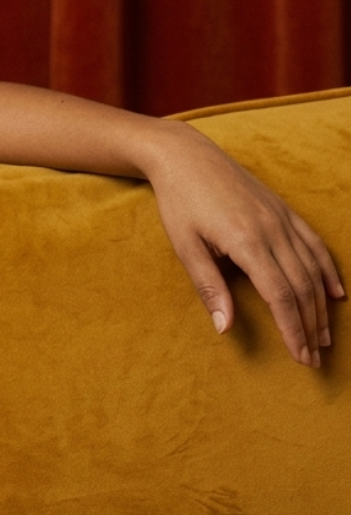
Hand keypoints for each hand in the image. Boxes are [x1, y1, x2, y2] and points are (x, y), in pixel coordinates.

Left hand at [145, 123, 344, 366]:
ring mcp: (283, 218)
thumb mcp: (184, 245)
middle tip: (314, 358)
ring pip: (313, 269)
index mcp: (247, 242)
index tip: (300, 357)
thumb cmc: (179, 202)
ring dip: (322, 306)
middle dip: (311, 327)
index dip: (293, 330)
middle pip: (302, 288)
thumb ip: (209, 286)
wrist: (185, 155)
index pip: (281, 296)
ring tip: (325, 337)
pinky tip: (336, 294)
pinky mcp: (284, 210)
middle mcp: (273, 230)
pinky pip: (315, 244)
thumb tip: (225, 328)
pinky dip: (328, 271)